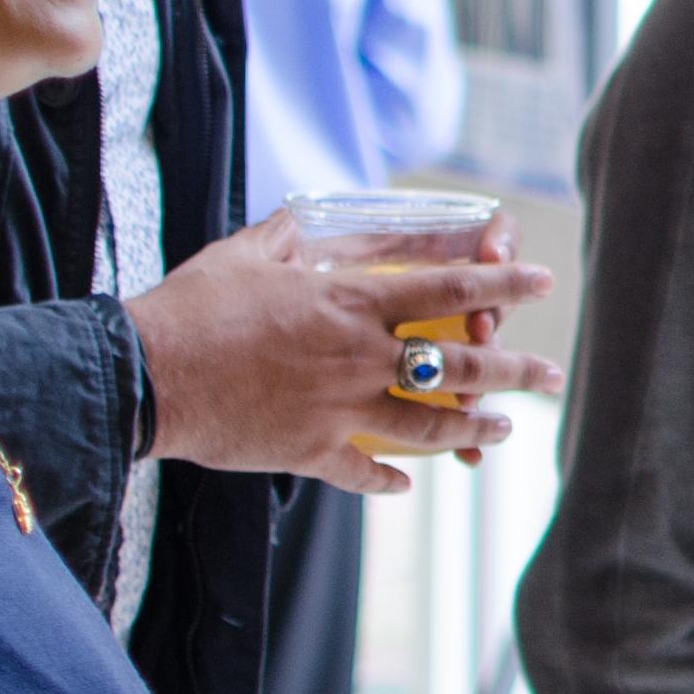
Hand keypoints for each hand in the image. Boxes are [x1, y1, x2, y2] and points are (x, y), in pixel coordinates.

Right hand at [125, 208, 563, 492]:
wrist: (141, 372)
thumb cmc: (192, 305)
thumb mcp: (251, 251)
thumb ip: (299, 234)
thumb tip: (320, 210)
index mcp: (350, 302)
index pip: (450, 290)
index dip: (504, 285)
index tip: (545, 282)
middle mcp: (359, 356)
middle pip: (461, 366)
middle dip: (517, 370)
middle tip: (551, 376)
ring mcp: (341, 409)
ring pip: (432, 426)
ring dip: (475, 429)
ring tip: (504, 429)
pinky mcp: (312, 452)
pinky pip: (366, 473)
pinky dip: (391, 480)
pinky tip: (411, 482)